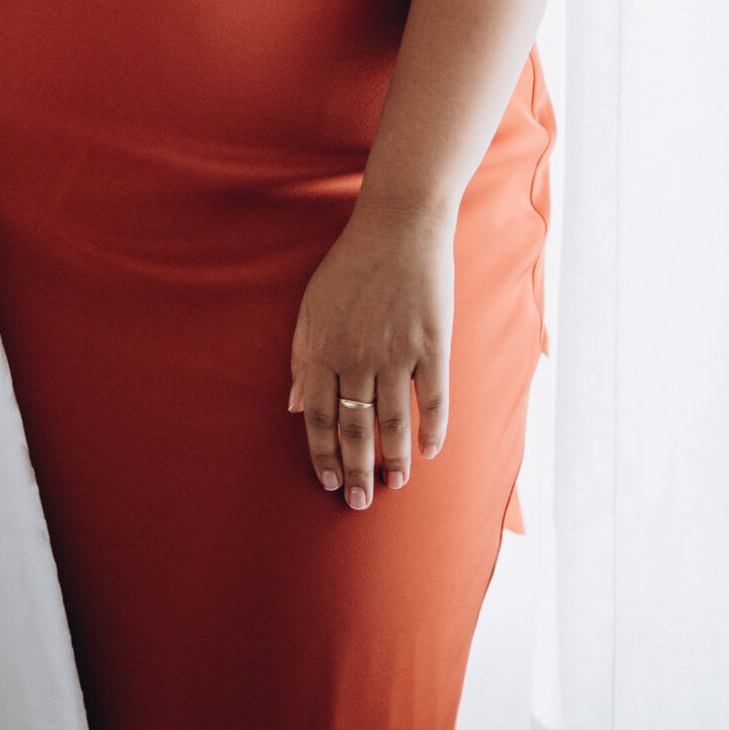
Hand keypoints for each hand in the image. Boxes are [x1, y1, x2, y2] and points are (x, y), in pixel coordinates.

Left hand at [287, 197, 453, 509]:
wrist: (398, 226)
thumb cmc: (350, 265)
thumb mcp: (311, 305)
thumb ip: (302, 357)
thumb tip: (294, 405)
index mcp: (324, 348)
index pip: (320, 416)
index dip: (323, 453)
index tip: (327, 481)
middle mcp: (359, 357)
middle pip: (356, 427)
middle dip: (356, 470)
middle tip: (359, 502)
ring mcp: (398, 354)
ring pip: (395, 422)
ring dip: (395, 459)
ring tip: (393, 484)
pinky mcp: (433, 346)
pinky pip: (434, 399)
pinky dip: (434, 429)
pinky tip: (430, 452)